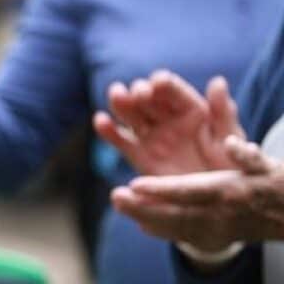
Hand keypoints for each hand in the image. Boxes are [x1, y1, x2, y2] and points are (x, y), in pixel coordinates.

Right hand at [94, 72, 242, 175]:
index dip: (163, 83)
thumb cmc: (230, 167)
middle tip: (138, 94)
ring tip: (116, 95)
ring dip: (120, 102)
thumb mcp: (231, 139)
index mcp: (190, 109)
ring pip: (130, 114)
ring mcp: (151, 136)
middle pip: (146, 98)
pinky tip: (101, 121)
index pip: (172, 90)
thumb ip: (223, 113)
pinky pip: (120, 140)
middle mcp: (167, 119)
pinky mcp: (139, 155)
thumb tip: (218, 82)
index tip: (158, 82)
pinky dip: (108, 130)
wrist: (218, 202)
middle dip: (139, 91)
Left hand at [112, 136, 283, 251]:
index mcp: (230, 192)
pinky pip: (186, 237)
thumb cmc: (275, 183)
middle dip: (144, 207)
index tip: (135, 184)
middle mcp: (221, 214)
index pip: (191, 191)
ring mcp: (219, 230)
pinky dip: (163, 230)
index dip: (162, 189)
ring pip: (176, 227)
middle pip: (176, 213)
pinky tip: (142, 223)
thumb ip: (247, 156)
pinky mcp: (218, 238)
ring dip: (146, 217)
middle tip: (115, 197)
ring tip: (120, 204)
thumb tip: (234, 144)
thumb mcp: (266, 166)